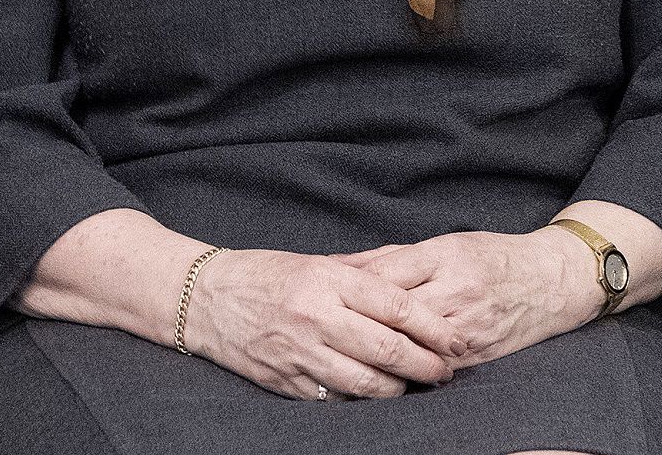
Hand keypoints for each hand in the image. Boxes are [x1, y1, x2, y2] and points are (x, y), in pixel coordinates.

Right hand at [182, 249, 459, 400]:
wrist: (205, 300)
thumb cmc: (265, 275)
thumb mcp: (316, 261)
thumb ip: (365, 271)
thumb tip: (414, 277)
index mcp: (327, 281)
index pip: (396, 307)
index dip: (433, 328)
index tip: (455, 341)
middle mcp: (316, 317)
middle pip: (387, 349)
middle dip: (426, 364)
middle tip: (446, 371)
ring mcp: (299, 353)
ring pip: (366, 383)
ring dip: (399, 389)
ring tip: (416, 386)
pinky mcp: (286, 382)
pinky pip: (337, 399)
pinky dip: (362, 399)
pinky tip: (376, 393)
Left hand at [338, 228, 592, 370]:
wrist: (552, 281)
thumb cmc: (494, 256)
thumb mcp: (445, 243)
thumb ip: (391, 257)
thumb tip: (339, 265)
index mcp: (444, 256)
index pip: (385, 275)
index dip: (347, 288)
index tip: (319, 295)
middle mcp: (456, 291)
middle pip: (392, 314)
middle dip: (356, 324)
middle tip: (322, 332)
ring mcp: (468, 326)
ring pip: (411, 346)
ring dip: (377, 352)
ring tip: (343, 355)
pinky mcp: (479, 354)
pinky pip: (434, 367)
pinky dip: (407, 371)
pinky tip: (381, 373)